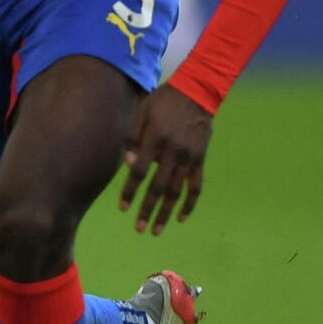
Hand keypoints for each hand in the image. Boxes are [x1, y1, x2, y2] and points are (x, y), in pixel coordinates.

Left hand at [118, 84, 214, 233]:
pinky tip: (181, 217)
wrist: (196, 93)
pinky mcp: (200, 160)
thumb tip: (128, 164)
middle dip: (147, 210)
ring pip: (177, 192)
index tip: (122, 208)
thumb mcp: (141, 111)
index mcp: (155, 140)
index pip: (140, 172)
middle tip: (139, 228)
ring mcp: (189, 158)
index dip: (130, 191)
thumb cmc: (162, 102)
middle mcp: (173, 152)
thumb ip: (133, 137)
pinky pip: (196, 187)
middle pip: (158, 188)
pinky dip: (190, 203)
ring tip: (157, 229)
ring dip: (166, 213)